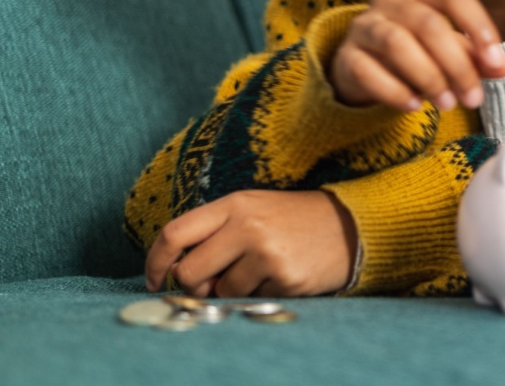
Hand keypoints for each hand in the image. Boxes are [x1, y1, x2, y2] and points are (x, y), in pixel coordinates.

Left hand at [144, 190, 357, 297]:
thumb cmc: (292, 219)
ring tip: (259, 270)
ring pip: (221, 292)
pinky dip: (259, 293)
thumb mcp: (252, 209)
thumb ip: (214, 232)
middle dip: (195, 284)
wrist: (349, 225)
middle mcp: (247, 226)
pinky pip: (250, 300)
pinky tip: (279, 275)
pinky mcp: (284, 278)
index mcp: (234, 204)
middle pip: (190, 272)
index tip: (155, 279)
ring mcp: (266, 253)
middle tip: (215, 281)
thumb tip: (179, 274)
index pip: (175, 233)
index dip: (156, 262)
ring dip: (232, 290)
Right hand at [330, 0, 504, 111]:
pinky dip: (395, 91)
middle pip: (428, 23)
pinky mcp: (346, 55)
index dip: (478, 26)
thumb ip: (475, 56)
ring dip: (428, 77)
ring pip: (396, 43)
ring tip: (447, 104)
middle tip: (473, 98)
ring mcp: (364, 25)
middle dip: (456, 64)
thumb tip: (503, 67)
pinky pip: (368, 70)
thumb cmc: (414, 52)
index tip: (497, 62)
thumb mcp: (448, 50)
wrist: (363, 69)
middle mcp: (389, 0)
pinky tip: (414, 106)